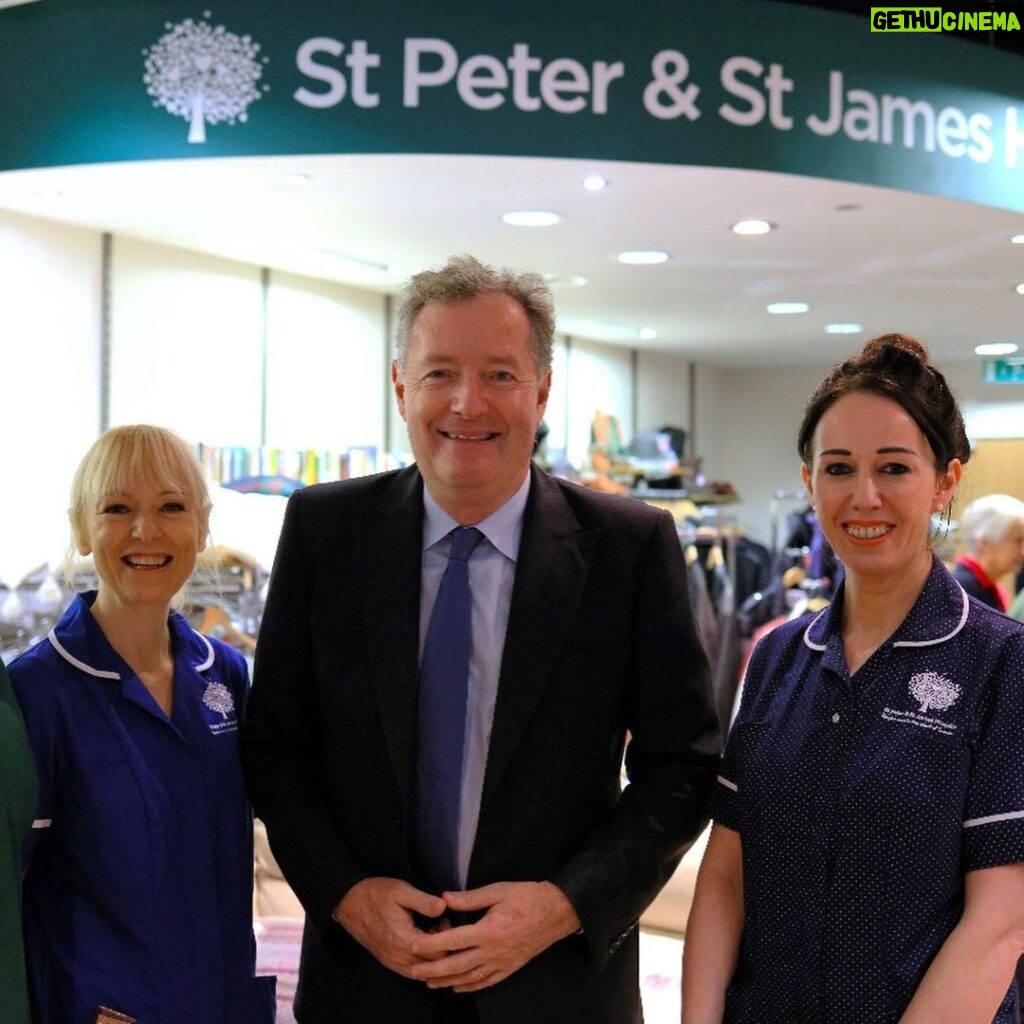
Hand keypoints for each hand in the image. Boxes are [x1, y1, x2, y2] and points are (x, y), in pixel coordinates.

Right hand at [332, 876, 447, 977]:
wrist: (348, 903)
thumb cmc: (376, 894)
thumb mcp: (401, 891)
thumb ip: (424, 901)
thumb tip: (444, 907)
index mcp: (404, 941)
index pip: (439, 954)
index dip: (449, 938)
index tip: (445, 919)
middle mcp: (399, 958)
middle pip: (434, 967)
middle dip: (443, 949)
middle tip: (440, 925)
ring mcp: (393, 963)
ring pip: (423, 973)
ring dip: (433, 958)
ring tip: (432, 933)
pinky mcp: (389, 962)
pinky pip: (411, 972)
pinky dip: (423, 963)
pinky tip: (424, 946)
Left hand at [408, 881, 580, 991]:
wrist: (556, 912)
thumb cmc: (527, 897)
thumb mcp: (498, 891)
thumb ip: (469, 899)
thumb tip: (444, 898)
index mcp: (488, 931)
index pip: (452, 940)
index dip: (430, 944)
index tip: (412, 945)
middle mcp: (493, 952)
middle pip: (456, 965)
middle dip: (433, 969)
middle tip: (413, 970)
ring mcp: (502, 963)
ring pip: (469, 978)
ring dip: (447, 981)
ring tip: (430, 982)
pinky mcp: (510, 967)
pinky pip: (486, 982)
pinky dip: (470, 987)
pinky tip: (458, 987)